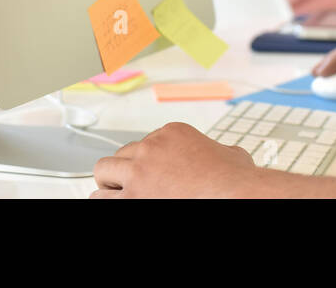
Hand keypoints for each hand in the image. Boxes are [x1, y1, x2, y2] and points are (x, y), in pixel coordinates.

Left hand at [91, 121, 259, 197]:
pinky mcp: (132, 195)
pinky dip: (106, 200)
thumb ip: (219, 150)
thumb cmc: (234, 179)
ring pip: (103, 171)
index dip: (148, 160)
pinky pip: (101, 197)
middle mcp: (151, 147)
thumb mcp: (231, 153)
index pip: (146, 143)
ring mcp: (139, 171)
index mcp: (172, 133)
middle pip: (122, 154)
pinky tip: (113, 203)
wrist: (233, 192)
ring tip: (115, 195)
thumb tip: (227, 155)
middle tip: (129, 184)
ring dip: (109, 184)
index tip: (154, 172)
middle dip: (124, 169)